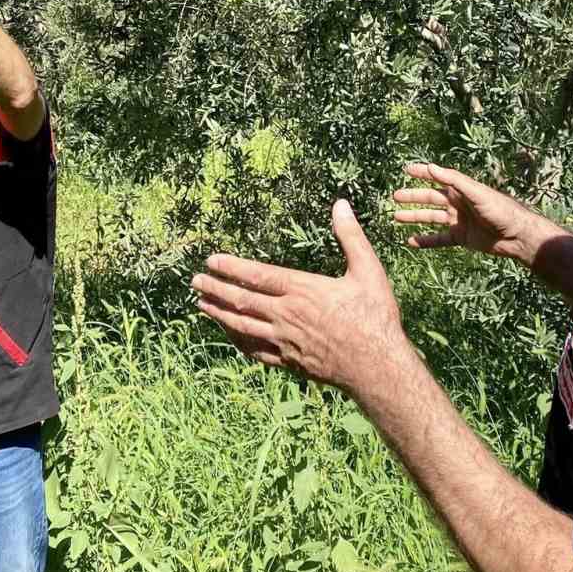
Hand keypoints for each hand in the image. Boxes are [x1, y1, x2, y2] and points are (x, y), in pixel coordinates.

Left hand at [192, 200, 408, 396]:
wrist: (378, 367)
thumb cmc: (374, 316)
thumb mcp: (368, 271)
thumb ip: (351, 236)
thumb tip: (340, 204)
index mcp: (303, 290)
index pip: (258, 275)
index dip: (231, 267)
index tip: (211, 260)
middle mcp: (287, 315)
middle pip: (242, 300)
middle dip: (215, 289)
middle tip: (195, 281)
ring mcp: (285, 341)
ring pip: (242, 326)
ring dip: (219, 314)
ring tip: (201, 305)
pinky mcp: (289, 362)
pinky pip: (255, 350)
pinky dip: (237, 340)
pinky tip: (229, 335)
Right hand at [393, 162, 540, 263]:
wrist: (517, 236)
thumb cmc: (501, 210)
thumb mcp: (477, 192)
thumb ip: (454, 180)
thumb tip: (431, 166)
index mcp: (461, 190)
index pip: (437, 178)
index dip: (422, 173)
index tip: (406, 169)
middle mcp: (458, 203)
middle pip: (430, 198)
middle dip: (413, 197)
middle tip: (395, 196)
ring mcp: (459, 221)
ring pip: (431, 218)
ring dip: (414, 217)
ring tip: (396, 217)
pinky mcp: (461, 238)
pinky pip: (439, 239)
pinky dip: (425, 240)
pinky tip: (411, 241)